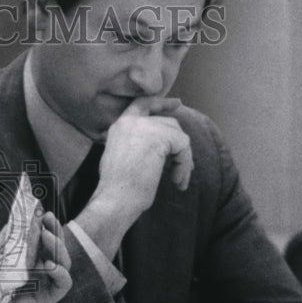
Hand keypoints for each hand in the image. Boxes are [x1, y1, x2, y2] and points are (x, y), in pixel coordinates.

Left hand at [0, 207, 72, 302]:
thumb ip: (8, 236)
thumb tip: (17, 215)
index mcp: (32, 257)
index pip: (48, 239)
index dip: (50, 225)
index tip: (44, 213)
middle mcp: (43, 268)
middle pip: (60, 248)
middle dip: (56, 231)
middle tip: (47, 220)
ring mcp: (47, 283)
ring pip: (65, 262)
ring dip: (58, 247)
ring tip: (46, 236)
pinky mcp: (49, 297)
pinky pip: (64, 283)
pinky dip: (60, 271)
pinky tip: (49, 264)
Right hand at [98, 96, 192, 210]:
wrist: (115, 198)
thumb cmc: (118, 188)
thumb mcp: (124, 157)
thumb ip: (138, 144)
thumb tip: (165, 145)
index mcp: (120, 126)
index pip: (142, 103)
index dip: (162, 103)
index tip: (177, 104)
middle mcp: (131, 121)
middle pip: (168, 123)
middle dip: (179, 145)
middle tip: (186, 167)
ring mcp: (145, 126)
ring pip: (178, 135)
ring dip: (183, 159)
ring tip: (178, 179)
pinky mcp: (159, 136)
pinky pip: (183, 145)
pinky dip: (184, 164)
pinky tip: (177, 180)